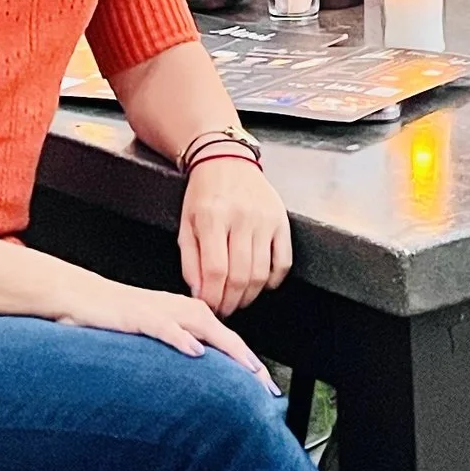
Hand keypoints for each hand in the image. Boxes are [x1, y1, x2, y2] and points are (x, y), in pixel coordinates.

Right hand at [46, 258, 274, 381]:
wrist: (81, 299)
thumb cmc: (120, 321)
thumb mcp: (158, 340)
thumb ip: (182, 353)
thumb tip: (205, 383)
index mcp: (191, 317)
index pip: (229, 343)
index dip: (251, 366)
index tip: (269, 391)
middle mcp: (183, 311)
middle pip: (226, 337)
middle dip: (250, 364)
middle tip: (269, 389)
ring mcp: (162, 311)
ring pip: (205, 328)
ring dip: (229, 349)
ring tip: (249, 369)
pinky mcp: (138, 316)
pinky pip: (164, 326)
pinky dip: (181, 337)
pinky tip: (195, 350)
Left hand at [178, 154, 293, 313]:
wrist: (226, 160)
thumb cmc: (203, 194)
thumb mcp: (186, 224)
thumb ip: (190, 261)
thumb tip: (200, 294)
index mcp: (212, 217)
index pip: (216, 270)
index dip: (213, 297)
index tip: (209, 308)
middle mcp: (241, 218)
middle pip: (240, 276)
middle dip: (230, 302)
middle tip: (224, 310)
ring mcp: (264, 219)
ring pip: (261, 273)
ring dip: (250, 296)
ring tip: (239, 300)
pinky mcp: (282, 220)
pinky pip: (283, 261)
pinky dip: (273, 280)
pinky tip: (261, 284)